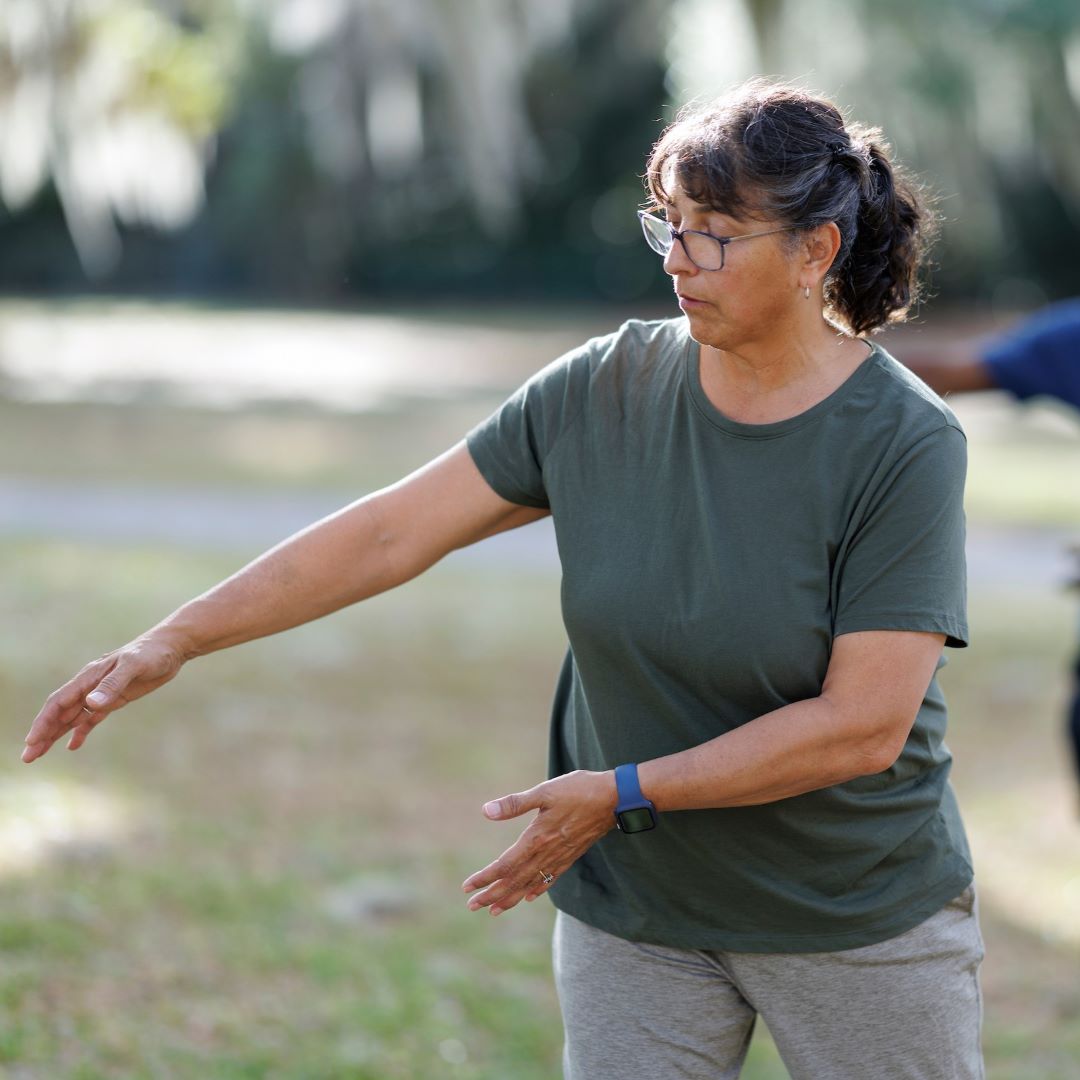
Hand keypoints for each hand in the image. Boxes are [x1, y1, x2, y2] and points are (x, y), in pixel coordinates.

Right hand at [21, 631, 188, 762]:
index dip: (44, 722)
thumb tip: (89, 704)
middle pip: (60, 713)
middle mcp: (90, 686)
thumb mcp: (134, 666)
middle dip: (43, 733)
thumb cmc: (152, 653)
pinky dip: (80, 731)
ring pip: (71, 717)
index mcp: (89, 677)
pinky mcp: (114, 698)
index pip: (59, 702)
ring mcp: (101, 693)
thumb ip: (112, 685)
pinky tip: (72, 746)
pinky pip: (91, 718)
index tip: (33, 741)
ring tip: (38, 754)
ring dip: (55, 735)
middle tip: (28, 757)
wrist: (170, 647)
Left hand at [462, 770, 615, 915]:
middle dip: (492, 894)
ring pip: (531, 884)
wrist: (615, 799)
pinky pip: (550, 879)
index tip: (468, 886)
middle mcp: (547, 853)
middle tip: (472, 906)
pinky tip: (529, 896)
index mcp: (537, 838)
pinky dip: (537, 889)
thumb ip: (515, 803)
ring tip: (494, 910)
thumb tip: (486, 811)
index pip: (505, 865)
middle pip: (515, 880)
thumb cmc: (579, 790)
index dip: (486, 877)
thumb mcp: (545, 791)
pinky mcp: (571, 855)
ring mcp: (560, 857)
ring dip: (511, 897)